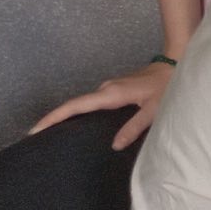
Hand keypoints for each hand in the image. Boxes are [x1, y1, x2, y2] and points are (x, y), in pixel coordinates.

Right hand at [30, 60, 174, 149]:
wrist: (175, 63)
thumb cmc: (166, 86)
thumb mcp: (153, 109)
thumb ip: (134, 127)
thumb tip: (114, 146)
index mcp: (110, 94)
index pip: (75, 106)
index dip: (53, 117)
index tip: (35, 129)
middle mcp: (105, 89)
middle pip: (73, 105)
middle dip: (53, 119)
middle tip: (36, 138)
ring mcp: (109, 87)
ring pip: (83, 104)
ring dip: (67, 116)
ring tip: (52, 135)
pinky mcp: (114, 89)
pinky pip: (93, 103)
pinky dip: (81, 112)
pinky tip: (79, 125)